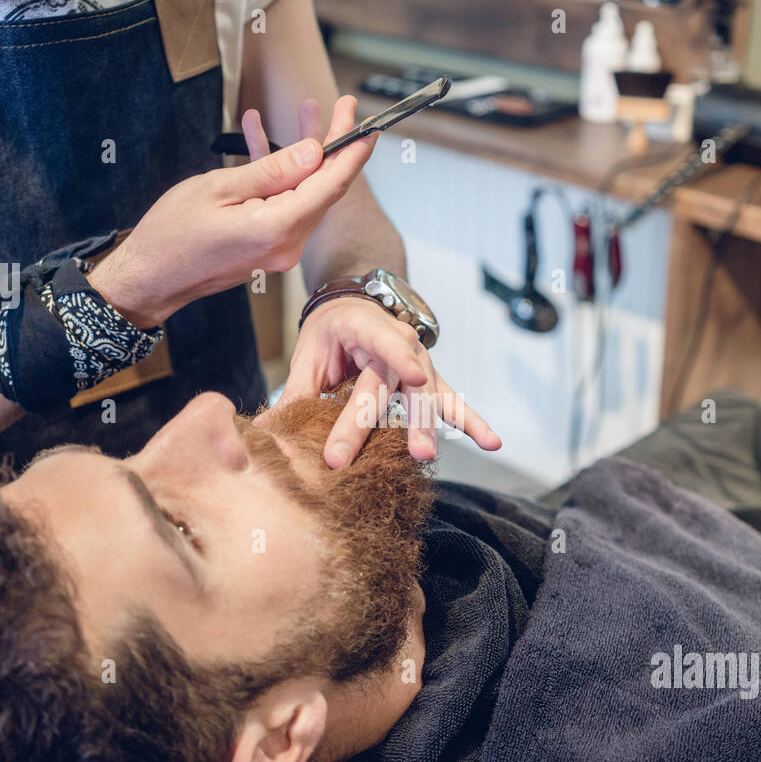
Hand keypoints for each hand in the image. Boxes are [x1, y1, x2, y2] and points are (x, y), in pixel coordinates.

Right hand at [87, 97, 376, 328]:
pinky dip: (278, 173)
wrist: (150, 277)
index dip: (352, 149)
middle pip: (324, 187)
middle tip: (341, 107)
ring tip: (305, 111)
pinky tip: (261, 136)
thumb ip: (272, 171)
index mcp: (277, 228)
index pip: (331, 184)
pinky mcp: (268, 246)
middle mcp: (287, 244)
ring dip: (305, 154)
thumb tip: (315, 152)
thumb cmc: (173, 234)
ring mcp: (279, 248)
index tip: (365, 121)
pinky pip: (284, 203)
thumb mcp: (219, 189)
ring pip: (306, 192)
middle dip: (334, 145)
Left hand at [263, 295, 501, 467]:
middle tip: (403, 452)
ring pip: (426, 397)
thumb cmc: (330, 334)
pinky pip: (453, 403)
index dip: (398, 358)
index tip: (412, 377)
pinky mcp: (430, 382)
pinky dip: (472, 422)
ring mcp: (419, 363)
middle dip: (395, 420)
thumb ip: (295, 392)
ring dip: (428, 427)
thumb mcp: (309, 353)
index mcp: (365, 326)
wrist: (356, 305)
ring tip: (425, 455)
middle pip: (395, 385)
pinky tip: (493, 442)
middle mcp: (400, 343)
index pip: (382, 342)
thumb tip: (268, 431)